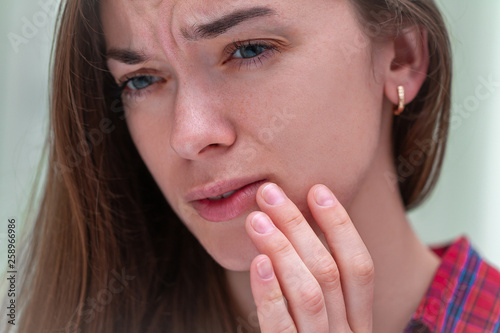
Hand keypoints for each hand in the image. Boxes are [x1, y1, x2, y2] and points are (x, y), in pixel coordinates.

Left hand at [246, 183, 373, 331]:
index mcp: (358, 321)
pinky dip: (270, 293)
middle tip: (270, 193)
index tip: (317, 190)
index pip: (360, 267)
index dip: (341, 225)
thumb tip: (294, 228)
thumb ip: (318, 286)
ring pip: (308, 293)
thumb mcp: (325, 319)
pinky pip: (281, 326)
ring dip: (282, 250)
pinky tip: (258, 263)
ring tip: (256, 219)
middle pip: (328, 271)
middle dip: (298, 226)